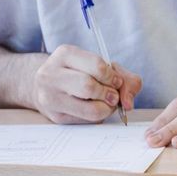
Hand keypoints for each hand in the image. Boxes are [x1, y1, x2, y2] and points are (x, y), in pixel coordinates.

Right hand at [27, 44, 141, 123]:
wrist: (48, 85)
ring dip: (107, 108)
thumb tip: (128, 103)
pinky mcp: (55, 117)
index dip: (113, 77)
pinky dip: (98, 116)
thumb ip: (125, 78)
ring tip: (106, 103)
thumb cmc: (81, 73)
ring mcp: (50, 97)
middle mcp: (51, 75)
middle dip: (109, 93)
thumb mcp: (102, 66)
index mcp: (65, 54)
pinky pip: (86, 120)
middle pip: (89, 87)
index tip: (117, 82)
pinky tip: (94, 108)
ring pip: (89, 109)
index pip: (97, 66)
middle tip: (113, 95)